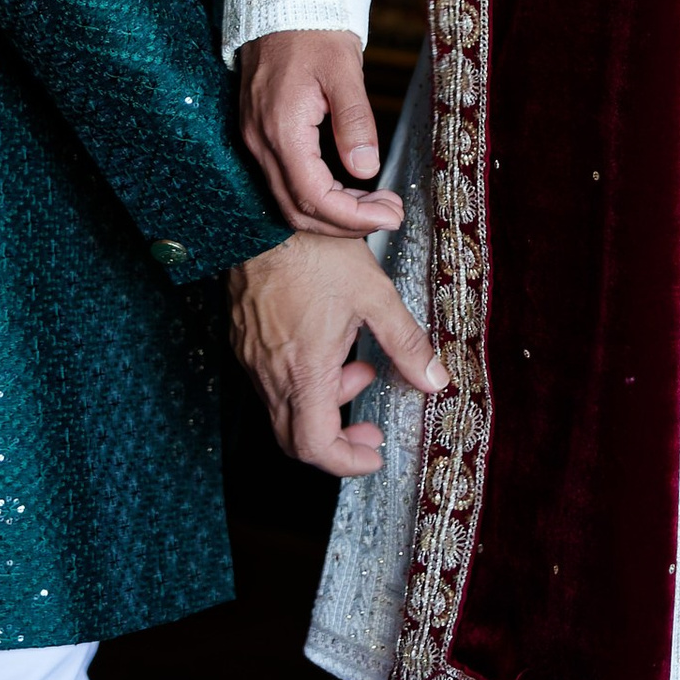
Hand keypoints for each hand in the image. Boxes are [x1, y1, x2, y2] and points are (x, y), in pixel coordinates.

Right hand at [229, 234, 446, 476]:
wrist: (260, 217)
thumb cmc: (314, 250)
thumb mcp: (374, 295)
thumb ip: (406, 343)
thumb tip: (435, 379)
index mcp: (303, 371)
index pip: (316, 447)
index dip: (347, 462)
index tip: (373, 454)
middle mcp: (269, 374)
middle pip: (296, 438)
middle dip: (339, 441)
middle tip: (369, 429)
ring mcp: (252, 358)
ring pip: (284, 408)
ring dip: (326, 402)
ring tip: (360, 367)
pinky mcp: (244, 340)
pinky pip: (271, 381)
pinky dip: (304, 381)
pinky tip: (330, 345)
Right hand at [239, 28, 403, 235]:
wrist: (281, 5)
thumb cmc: (314, 32)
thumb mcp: (344, 70)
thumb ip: (355, 121)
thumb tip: (367, 169)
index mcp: (282, 129)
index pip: (315, 196)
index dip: (353, 217)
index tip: (390, 216)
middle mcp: (261, 143)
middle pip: (299, 210)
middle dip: (346, 223)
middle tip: (390, 215)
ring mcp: (256, 141)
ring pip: (289, 200)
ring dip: (332, 213)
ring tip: (376, 205)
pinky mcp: (259, 135)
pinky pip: (284, 182)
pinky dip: (317, 196)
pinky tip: (349, 189)